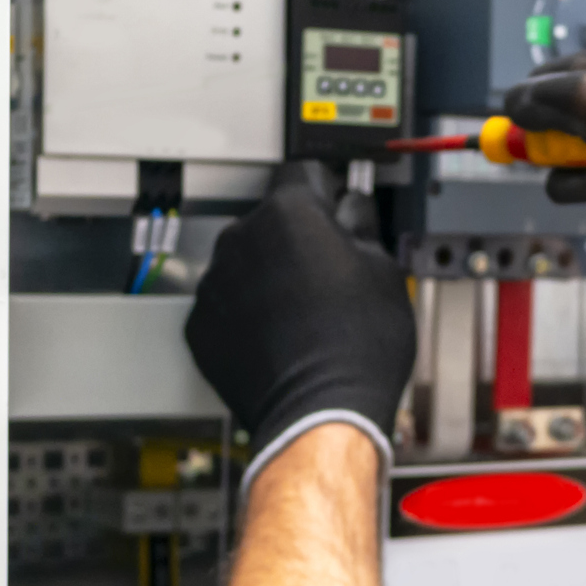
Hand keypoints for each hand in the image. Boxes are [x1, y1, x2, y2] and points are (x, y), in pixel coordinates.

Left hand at [185, 163, 416, 483]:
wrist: (320, 412)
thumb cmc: (356, 348)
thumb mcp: (385, 271)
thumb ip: (362, 227)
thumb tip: (353, 214)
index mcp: (290, 213)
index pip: (304, 172)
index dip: (328, 191)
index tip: (337, 206)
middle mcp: (242, 239)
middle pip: (271, 220)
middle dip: (297, 239)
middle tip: (331, 274)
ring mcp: (215, 283)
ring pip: (245, 263)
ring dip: (268, 277)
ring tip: (306, 314)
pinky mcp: (200, 326)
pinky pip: (225, 306)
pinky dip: (246, 316)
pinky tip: (281, 337)